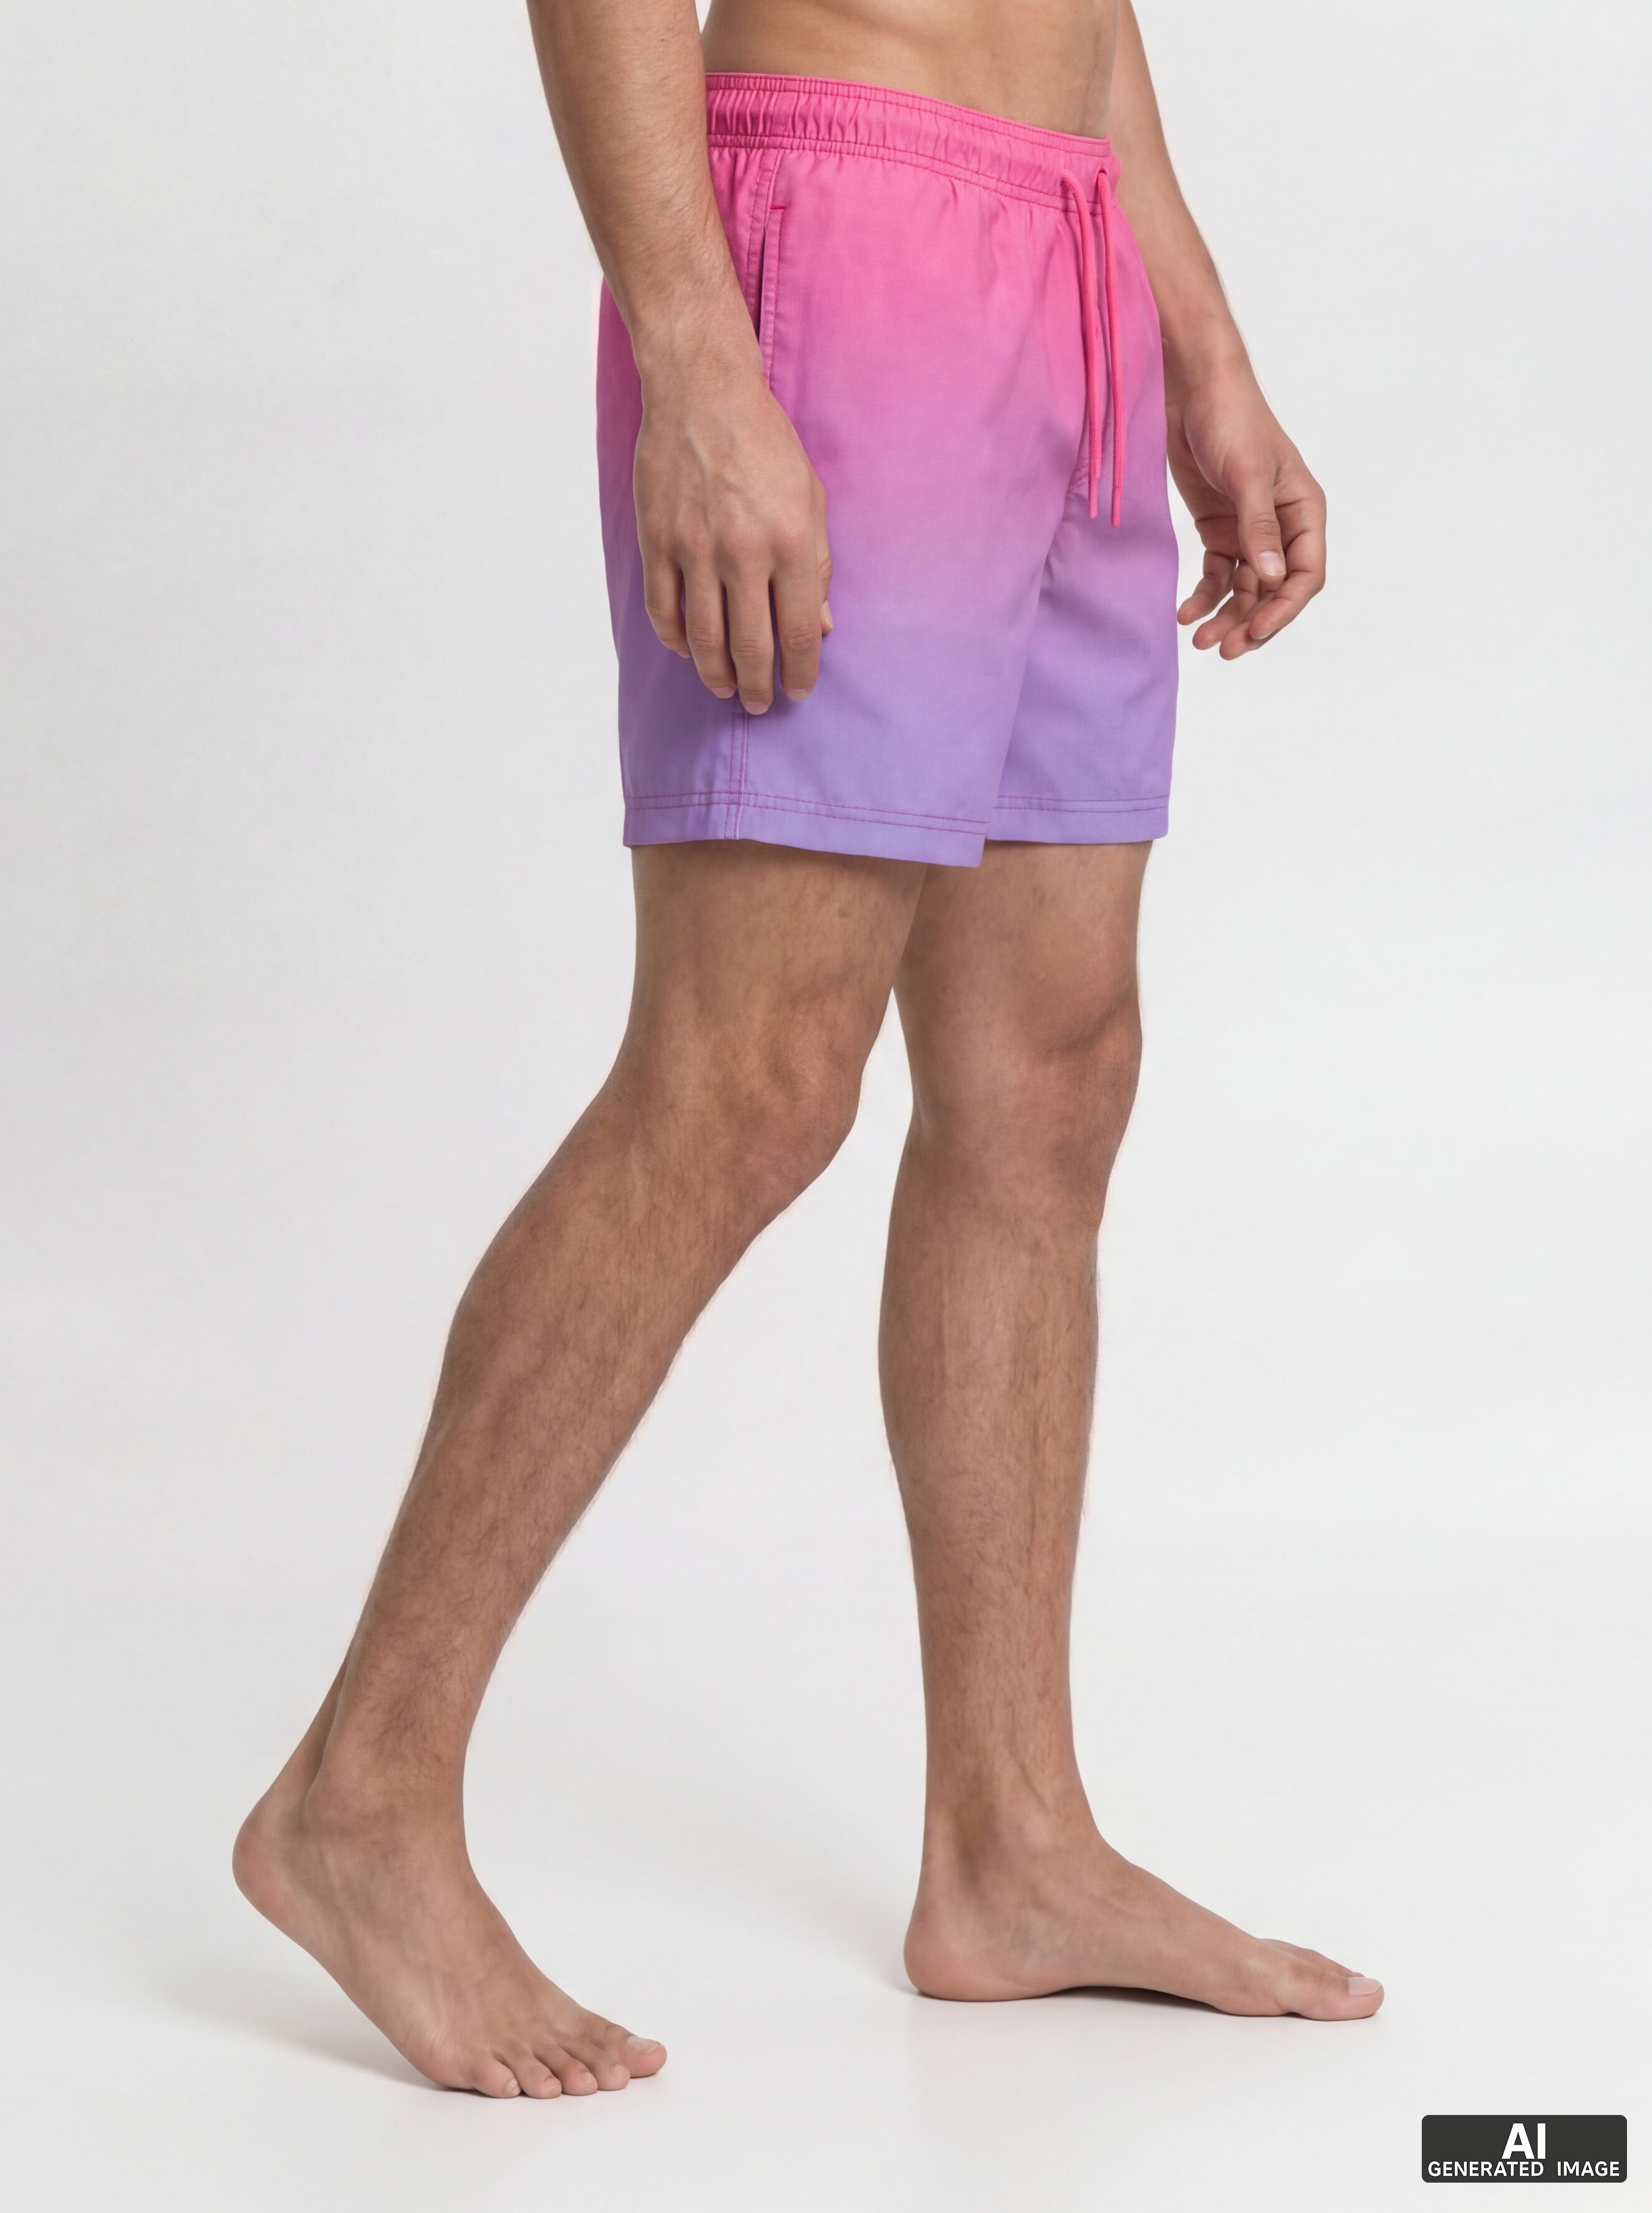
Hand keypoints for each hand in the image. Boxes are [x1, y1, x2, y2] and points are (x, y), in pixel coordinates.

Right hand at [633, 329, 831, 712]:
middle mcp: (741, 551)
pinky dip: (676, 640)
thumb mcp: (810, 497)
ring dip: (715, 674)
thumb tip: (822, 627)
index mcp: (789, 541)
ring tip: (725, 688)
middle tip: (758, 703)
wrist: (700, 392)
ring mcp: (693, 549)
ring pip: (702, 639)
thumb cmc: (764, 443)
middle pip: (750, 646)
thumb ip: (817, 564)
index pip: (798, 632)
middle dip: (757, 686)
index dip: (801, 672)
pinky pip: (663, 610)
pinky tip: (689, 650)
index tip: (800, 691)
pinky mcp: (656, 541)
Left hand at [1167, 364, 1324, 658]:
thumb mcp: (1248, 473)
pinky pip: (1217, 574)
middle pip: (1274, 590)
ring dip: (1225, 616)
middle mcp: (1282, 525)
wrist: (1191, 389)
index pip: (1305, 574)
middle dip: (1250, 621)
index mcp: (1304, 510)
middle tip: (1222, 649)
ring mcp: (1249, 529)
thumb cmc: (1231, 418)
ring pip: (1244, 588)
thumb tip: (1270, 576)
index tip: (1254, 633)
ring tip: (1200, 641)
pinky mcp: (1218, 528)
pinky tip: (1185, 613)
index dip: (1283, 608)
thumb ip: (1258, 526)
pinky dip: (1204, 595)